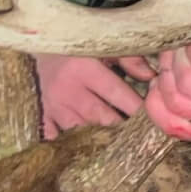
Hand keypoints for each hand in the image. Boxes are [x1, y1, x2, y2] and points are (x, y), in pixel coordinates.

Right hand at [34, 54, 154, 139]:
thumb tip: (151, 77)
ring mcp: (53, 106)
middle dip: (122, 128)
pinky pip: (55, 139)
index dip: (137, 108)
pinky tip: (84, 148)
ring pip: (81, 132)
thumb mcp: (103, 44)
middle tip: (139, 136)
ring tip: (117, 144)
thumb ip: (129, 59)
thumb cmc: (77, 45)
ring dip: (99, 137)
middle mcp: (68, 90)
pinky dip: (69, 145)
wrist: (37, 43)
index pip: (117, 94)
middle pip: (101, 118)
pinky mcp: (42, 116)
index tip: (153, 119)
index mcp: (85, 69)